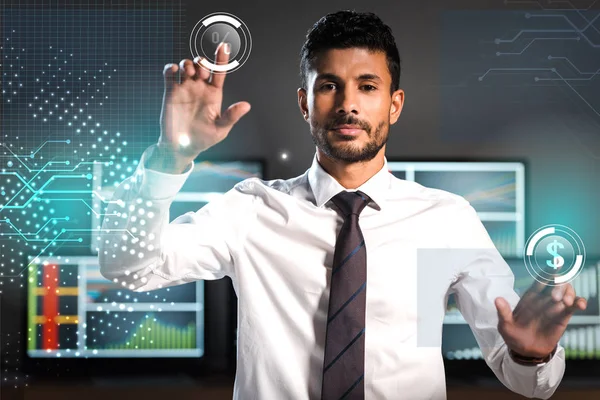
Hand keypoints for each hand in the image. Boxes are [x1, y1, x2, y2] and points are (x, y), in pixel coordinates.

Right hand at [156, 41, 250, 169]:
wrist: (182, 147)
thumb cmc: (204, 139)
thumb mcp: (220, 129)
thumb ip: (231, 116)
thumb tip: (246, 105)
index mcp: (214, 94)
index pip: (219, 72)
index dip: (221, 58)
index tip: (224, 46)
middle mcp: (200, 88)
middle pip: (201, 64)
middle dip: (202, 62)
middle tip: (202, 73)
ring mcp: (185, 88)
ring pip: (186, 65)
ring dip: (187, 64)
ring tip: (189, 74)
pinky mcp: (171, 91)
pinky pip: (169, 73)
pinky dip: (171, 68)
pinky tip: (174, 72)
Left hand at [495, 280, 586, 357]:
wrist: (526, 351)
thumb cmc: (513, 335)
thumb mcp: (505, 325)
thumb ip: (503, 313)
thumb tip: (497, 299)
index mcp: (529, 297)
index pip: (540, 280)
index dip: (548, 271)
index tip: (556, 264)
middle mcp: (543, 299)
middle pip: (555, 283)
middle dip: (558, 285)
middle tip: (555, 298)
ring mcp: (554, 307)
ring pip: (567, 291)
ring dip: (569, 293)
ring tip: (566, 303)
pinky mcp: (563, 317)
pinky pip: (574, 306)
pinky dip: (579, 302)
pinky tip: (580, 304)